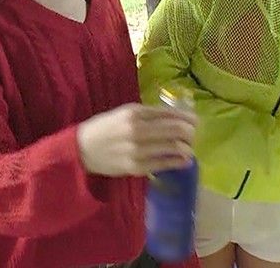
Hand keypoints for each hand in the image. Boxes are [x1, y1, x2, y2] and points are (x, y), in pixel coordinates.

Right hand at [77, 103, 196, 177]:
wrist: (83, 149)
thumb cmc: (106, 127)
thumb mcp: (124, 113)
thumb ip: (148, 114)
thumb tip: (177, 117)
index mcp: (134, 112)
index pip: (170, 114)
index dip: (187, 118)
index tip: (195, 121)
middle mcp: (138, 130)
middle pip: (177, 130)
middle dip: (191, 132)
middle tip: (193, 135)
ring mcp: (138, 150)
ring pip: (174, 148)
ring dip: (187, 147)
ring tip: (189, 147)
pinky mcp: (137, 167)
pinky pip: (165, 164)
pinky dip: (179, 161)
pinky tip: (184, 160)